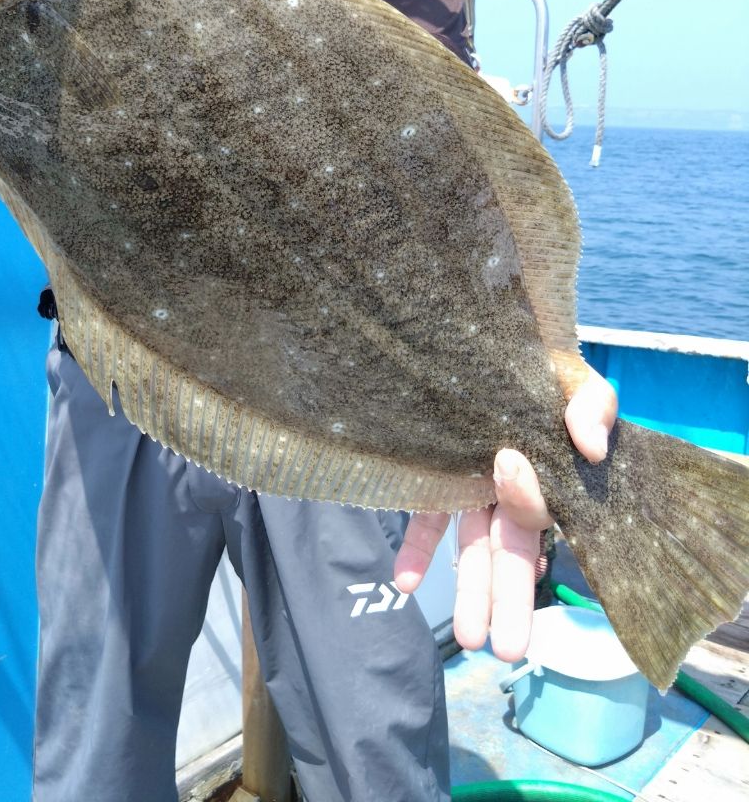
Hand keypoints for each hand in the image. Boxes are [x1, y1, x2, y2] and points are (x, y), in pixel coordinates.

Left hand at [393, 372, 616, 660]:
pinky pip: (429, 518)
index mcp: (551, 477)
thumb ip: (592, 407)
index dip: (526, 496)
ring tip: (469, 639)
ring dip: (470, 592)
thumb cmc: (543, 369)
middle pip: (512, 553)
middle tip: (507, 651)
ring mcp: (475, 487)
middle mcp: (513, 492)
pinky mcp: (440, 475)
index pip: (539, 506)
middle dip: (510, 600)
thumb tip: (590, 446)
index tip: (508, 462)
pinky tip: (403, 582)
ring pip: (473, 549)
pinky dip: (417, 549)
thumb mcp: (577, 380)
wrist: (491, 345)